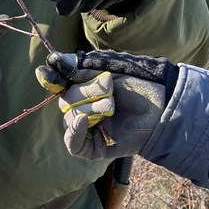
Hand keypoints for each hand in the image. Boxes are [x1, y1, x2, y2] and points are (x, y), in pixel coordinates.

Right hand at [35, 49, 177, 159]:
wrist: (162, 105)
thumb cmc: (139, 83)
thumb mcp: (109, 68)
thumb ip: (80, 66)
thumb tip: (53, 61)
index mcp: (82, 88)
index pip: (57, 84)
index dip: (51, 79)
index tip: (47, 73)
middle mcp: (81, 108)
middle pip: (65, 101)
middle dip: (85, 92)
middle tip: (109, 88)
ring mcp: (86, 129)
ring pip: (70, 118)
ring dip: (91, 109)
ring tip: (112, 106)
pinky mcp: (92, 147)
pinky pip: (72, 144)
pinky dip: (75, 132)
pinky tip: (83, 120)